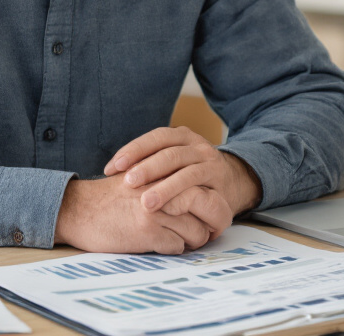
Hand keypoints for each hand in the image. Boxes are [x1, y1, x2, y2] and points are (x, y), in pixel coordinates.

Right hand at [54, 174, 229, 254]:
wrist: (78, 209)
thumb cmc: (110, 197)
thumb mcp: (141, 178)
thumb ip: (167, 182)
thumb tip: (198, 197)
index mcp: (164, 171)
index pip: (205, 187)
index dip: (214, 204)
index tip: (211, 216)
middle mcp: (164, 186)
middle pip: (209, 207)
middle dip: (211, 223)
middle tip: (207, 231)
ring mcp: (157, 209)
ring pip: (196, 231)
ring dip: (191, 239)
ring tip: (178, 239)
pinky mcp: (147, 230)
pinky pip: (177, 246)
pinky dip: (173, 248)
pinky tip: (159, 243)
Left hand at [104, 126, 262, 217]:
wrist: (233, 183)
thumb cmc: (191, 177)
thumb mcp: (173, 163)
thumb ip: (151, 163)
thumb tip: (110, 172)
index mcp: (181, 135)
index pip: (155, 137)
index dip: (132, 150)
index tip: (110, 168)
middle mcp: (197, 144)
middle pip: (168, 152)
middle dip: (146, 167)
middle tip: (126, 183)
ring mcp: (210, 161)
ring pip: (184, 170)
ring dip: (164, 186)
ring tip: (145, 203)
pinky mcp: (218, 180)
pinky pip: (199, 186)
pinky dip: (181, 195)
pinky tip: (168, 208)